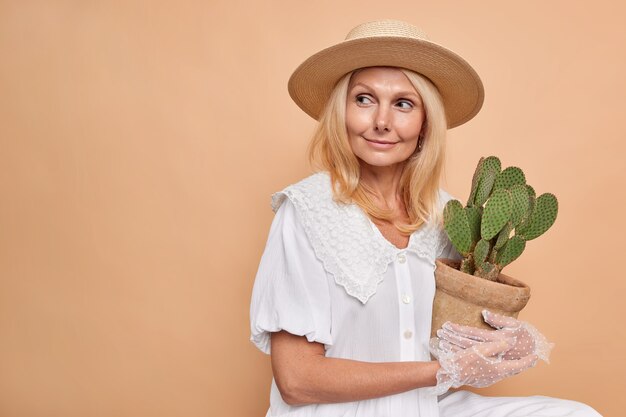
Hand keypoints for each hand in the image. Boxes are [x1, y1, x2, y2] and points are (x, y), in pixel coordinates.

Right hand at [427, 337, 537, 394]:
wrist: (448, 374)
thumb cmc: (462, 362)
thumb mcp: (480, 350)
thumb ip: (496, 346)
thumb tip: (508, 342)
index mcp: (497, 368)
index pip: (518, 366)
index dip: (528, 361)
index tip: (536, 357)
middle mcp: (495, 376)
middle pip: (513, 370)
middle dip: (521, 364)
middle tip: (530, 360)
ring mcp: (488, 380)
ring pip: (504, 372)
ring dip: (511, 367)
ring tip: (518, 361)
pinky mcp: (481, 380)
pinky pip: (496, 374)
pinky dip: (501, 368)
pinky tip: (498, 364)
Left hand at [437, 310, 553, 361]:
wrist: (535, 351)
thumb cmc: (525, 336)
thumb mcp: (514, 325)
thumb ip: (498, 319)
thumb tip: (484, 313)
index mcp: (494, 339)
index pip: (472, 334)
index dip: (458, 330)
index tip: (446, 326)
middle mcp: (490, 349)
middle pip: (466, 343)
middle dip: (451, 338)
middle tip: (439, 333)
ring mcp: (490, 356)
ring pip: (468, 352)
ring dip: (453, 346)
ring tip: (440, 341)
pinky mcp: (491, 360)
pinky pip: (473, 358)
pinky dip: (461, 354)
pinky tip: (451, 352)